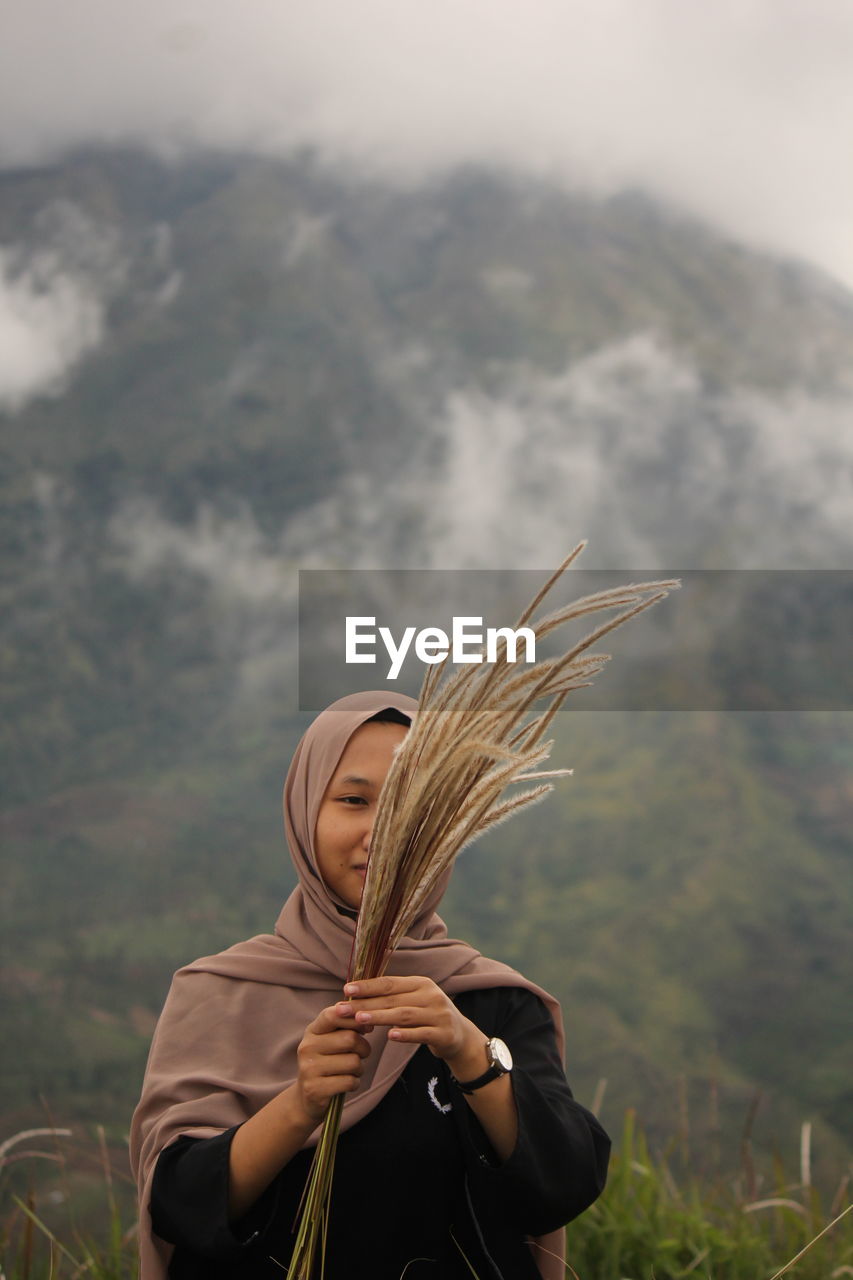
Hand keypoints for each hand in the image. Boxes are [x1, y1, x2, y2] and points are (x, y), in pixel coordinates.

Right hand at [294, 1005, 372, 1126]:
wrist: (307, 1097)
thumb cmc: (327, 1062)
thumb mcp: (330, 1040)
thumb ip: (344, 1024)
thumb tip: (365, 1014)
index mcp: (312, 1031)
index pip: (332, 1015)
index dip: (353, 1017)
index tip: (367, 1027)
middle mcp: (307, 1047)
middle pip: (350, 1039)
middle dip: (364, 1048)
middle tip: (361, 1054)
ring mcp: (309, 1068)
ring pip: (353, 1062)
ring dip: (360, 1068)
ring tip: (352, 1070)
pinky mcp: (315, 1089)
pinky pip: (350, 1081)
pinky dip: (355, 1083)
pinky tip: (347, 1083)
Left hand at [336, 976, 486, 1079]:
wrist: (460, 1036)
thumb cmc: (428, 1016)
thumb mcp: (415, 1000)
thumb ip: (393, 997)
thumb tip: (357, 994)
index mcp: (421, 983)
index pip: (390, 983)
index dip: (368, 986)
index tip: (346, 990)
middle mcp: (431, 995)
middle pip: (393, 999)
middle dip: (366, 1004)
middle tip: (344, 1009)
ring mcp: (439, 1014)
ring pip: (404, 1015)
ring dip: (381, 1017)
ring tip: (360, 1019)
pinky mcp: (444, 1034)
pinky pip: (422, 1034)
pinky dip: (406, 1034)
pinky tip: (390, 1036)